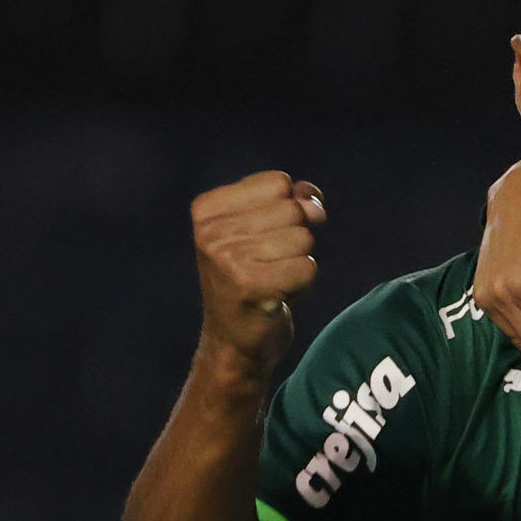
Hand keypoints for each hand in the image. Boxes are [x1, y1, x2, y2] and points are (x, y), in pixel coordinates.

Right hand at [191, 171, 326, 376]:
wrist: (236, 338)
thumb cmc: (256, 276)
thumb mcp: (266, 228)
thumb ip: (294, 200)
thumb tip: (313, 202)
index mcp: (207, 208)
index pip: (279, 182)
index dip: (291, 207)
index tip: (267, 236)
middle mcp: (209, 231)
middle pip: (293, 210)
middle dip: (297, 238)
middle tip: (270, 263)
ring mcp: (225, 259)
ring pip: (303, 239)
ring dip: (300, 262)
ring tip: (273, 279)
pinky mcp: (247, 287)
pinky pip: (307, 268)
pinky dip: (303, 284)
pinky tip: (278, 295)